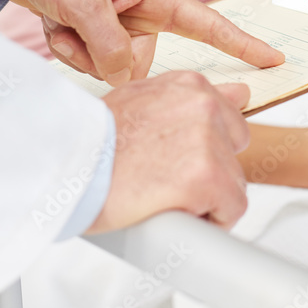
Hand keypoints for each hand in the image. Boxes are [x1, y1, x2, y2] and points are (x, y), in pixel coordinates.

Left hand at [0, 0, 283, 85]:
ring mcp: (115, 26)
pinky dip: (65, 47)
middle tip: (76, 21)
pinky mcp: (92, 35)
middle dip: (103, 53)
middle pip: (141, 64)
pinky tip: (53, 22)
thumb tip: (126, 78)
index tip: (274, 60)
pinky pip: (87, 64)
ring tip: (61, 16)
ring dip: (78, 49)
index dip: (241, 43)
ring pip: (111, 68)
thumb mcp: (82, 1)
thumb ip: (109, 44)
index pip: (206, 23)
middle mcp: (139, 13)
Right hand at [87, 72, 250, 232]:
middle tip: (165, 177)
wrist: (67, 165)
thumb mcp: (145, 100)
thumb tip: (240, 94)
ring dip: (204, 198)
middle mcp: (203, 106)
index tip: (178, 159)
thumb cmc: (96, 140)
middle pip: (235, 154)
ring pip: (233, 185)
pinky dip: (208, 220)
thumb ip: (192, 98)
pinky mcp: (205, 176)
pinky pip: (230, 210)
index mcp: (190, 86)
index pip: (230, 123)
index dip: (205, 149)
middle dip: (210, 171)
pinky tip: (175, 209)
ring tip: (161, 192)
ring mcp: (207, 140)